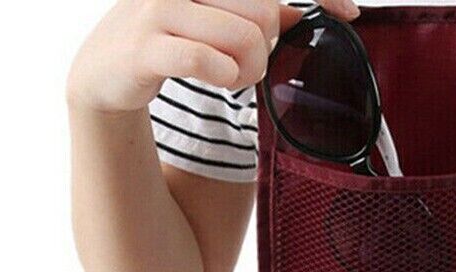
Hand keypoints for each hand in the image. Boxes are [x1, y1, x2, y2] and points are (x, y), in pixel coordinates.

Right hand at [67, 0, 359, 114]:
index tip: (350, 11)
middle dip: (265, 48)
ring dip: (248, 70)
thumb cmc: (170, 38)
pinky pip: (209, 61)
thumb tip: (321, 12)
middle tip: (245, 63)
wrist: (105, 70)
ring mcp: (162, 5)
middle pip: (265, 12)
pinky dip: (225, 77)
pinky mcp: (147, 43)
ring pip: (245, 38)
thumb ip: (265, 11)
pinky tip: (219, 79)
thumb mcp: (216, 16)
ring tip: (231, 76)